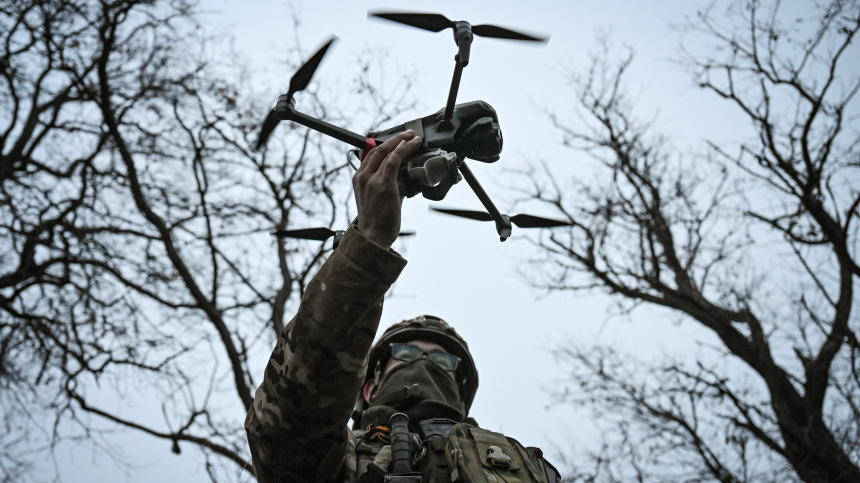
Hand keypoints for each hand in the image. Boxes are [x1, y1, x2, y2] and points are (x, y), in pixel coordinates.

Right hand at [353, 130, 421, 248]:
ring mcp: (372, 179)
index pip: (370, 155)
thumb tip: (404, 179)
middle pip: (378, 149)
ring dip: (402, 141)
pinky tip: (412, 145)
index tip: (396, 141)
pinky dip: (403, 150)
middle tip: (408, 134)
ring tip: (414, 137)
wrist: (373, 237)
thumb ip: (388, 185)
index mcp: (359, 179)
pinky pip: (394, 160)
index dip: (385, 145)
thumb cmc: (376, 222)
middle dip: (395, 139)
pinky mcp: (384, 183)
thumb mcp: (376, 199)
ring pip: (387, 152)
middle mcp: (362, 176)